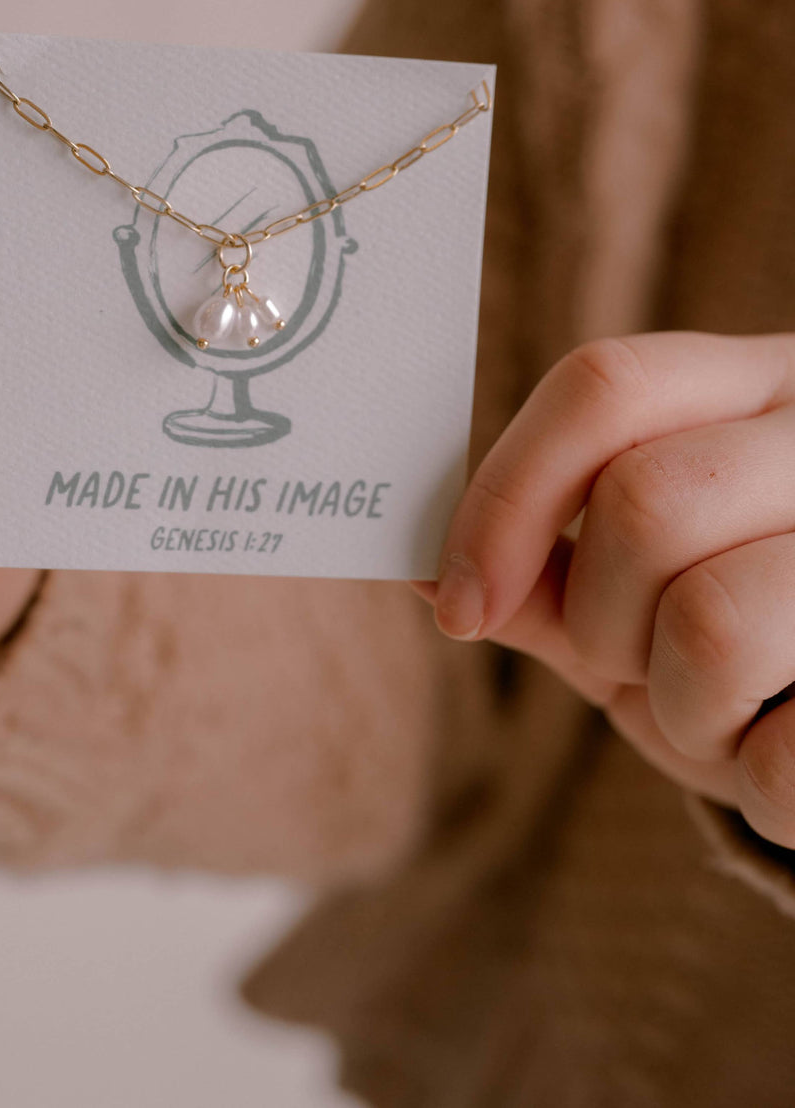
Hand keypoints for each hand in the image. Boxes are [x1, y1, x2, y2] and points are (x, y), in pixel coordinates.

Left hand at [413, 332, 794, 848]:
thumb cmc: (745, 645)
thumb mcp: (637, 593)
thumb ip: (537, 572)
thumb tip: (410, 564)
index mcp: (760, 385)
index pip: (603, 383)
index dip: (505, 494)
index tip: (458, 603)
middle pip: (642, 503)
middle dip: (603, 621)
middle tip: (639, 664)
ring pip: (714, 622)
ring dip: (680, 708)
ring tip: (722, 714)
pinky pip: (789, 753)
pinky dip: (758, 782)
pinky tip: (785, 753)